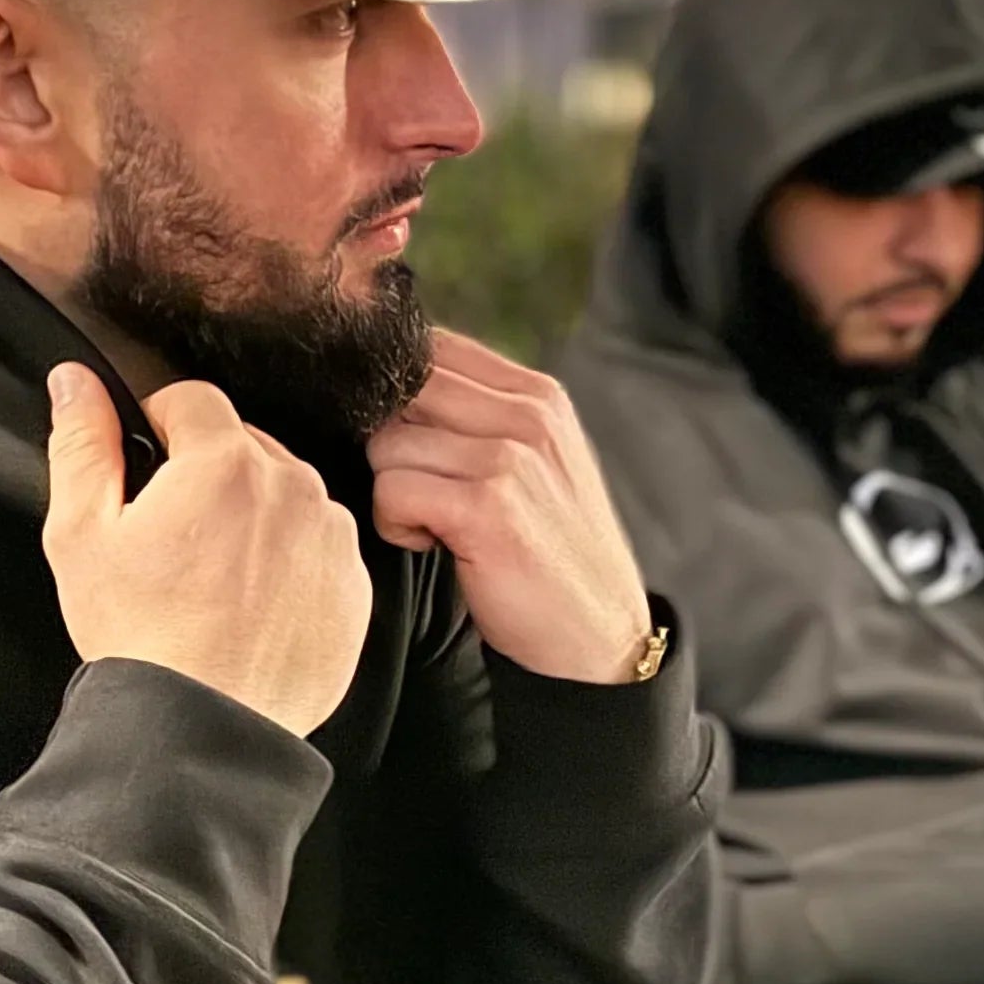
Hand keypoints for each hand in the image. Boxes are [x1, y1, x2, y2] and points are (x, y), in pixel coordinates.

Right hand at [43, 365, 370, 738]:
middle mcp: (293, 487)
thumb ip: (81, 444)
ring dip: (252, 515)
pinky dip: (288, 562)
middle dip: (207, 473)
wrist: (202, 727)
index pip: (192, 400)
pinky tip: (251, 604)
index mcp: (226, 462)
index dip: (159, 428)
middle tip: (173, 537)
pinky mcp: (353, 586)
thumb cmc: (140, 636)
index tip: (146, 471)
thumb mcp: (82, 534)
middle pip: (244, 445)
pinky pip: (317, 548)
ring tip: (213, 577)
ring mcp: (332, 538)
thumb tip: (76, 382)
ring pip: (286, 494)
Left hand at [364, 331, 657, 681]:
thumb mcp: (535, 464)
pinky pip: (392, 490)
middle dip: (392, 444)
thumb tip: (390, 385)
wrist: (597, 637)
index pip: (431, 347)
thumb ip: (479, 416)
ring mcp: (511, 458)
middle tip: (422, 492)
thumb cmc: (550, 553)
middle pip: (401, 389)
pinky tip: (434, 545)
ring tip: (434, 526)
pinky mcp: (488, 507)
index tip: (415, 449)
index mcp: (538, 394)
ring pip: (386, 442)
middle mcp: (528, 415)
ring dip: (392, 492)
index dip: (396, 392)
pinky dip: (397, 525)